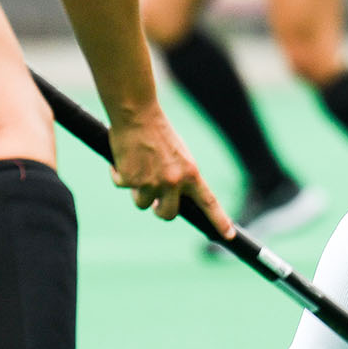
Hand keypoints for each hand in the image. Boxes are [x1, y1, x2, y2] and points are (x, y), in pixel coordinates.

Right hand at [107, 108, 233, 236]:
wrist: (137, 113)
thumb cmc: (157, 130)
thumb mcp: (178, 153)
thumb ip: (179, 175)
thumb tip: (173, 196)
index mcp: (190, 173)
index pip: (209, 202)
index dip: (219, 220)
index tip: (229, 235)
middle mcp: (173, 181)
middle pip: (167, 214)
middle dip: (159, 209)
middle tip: (154, 200)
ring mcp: (152, 182)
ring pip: (142, 203)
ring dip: (136, 190)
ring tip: (136, 166)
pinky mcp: (130, 180)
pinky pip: (122, 185)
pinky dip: (118, 174)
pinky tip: (122, 159)